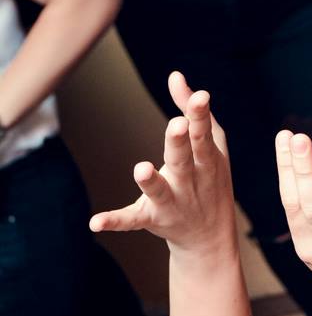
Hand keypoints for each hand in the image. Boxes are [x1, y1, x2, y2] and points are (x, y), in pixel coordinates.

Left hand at [89, 72, 235, 254]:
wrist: (210, 239)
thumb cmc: (210, 182)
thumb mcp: (212, 149)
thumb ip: (193, 112)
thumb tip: (175, 75)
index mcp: (207, 163)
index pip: (203, 136)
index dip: (200, 116)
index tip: (201, 97)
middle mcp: (190, 183)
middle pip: (183, 161)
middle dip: (180, 143)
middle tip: (177, 124)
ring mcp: (172, 203)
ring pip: (160, 191)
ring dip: (151, 182)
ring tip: (142, 169)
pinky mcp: (152, 220)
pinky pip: (132, 220)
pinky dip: (115, 221)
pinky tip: (95, 222)